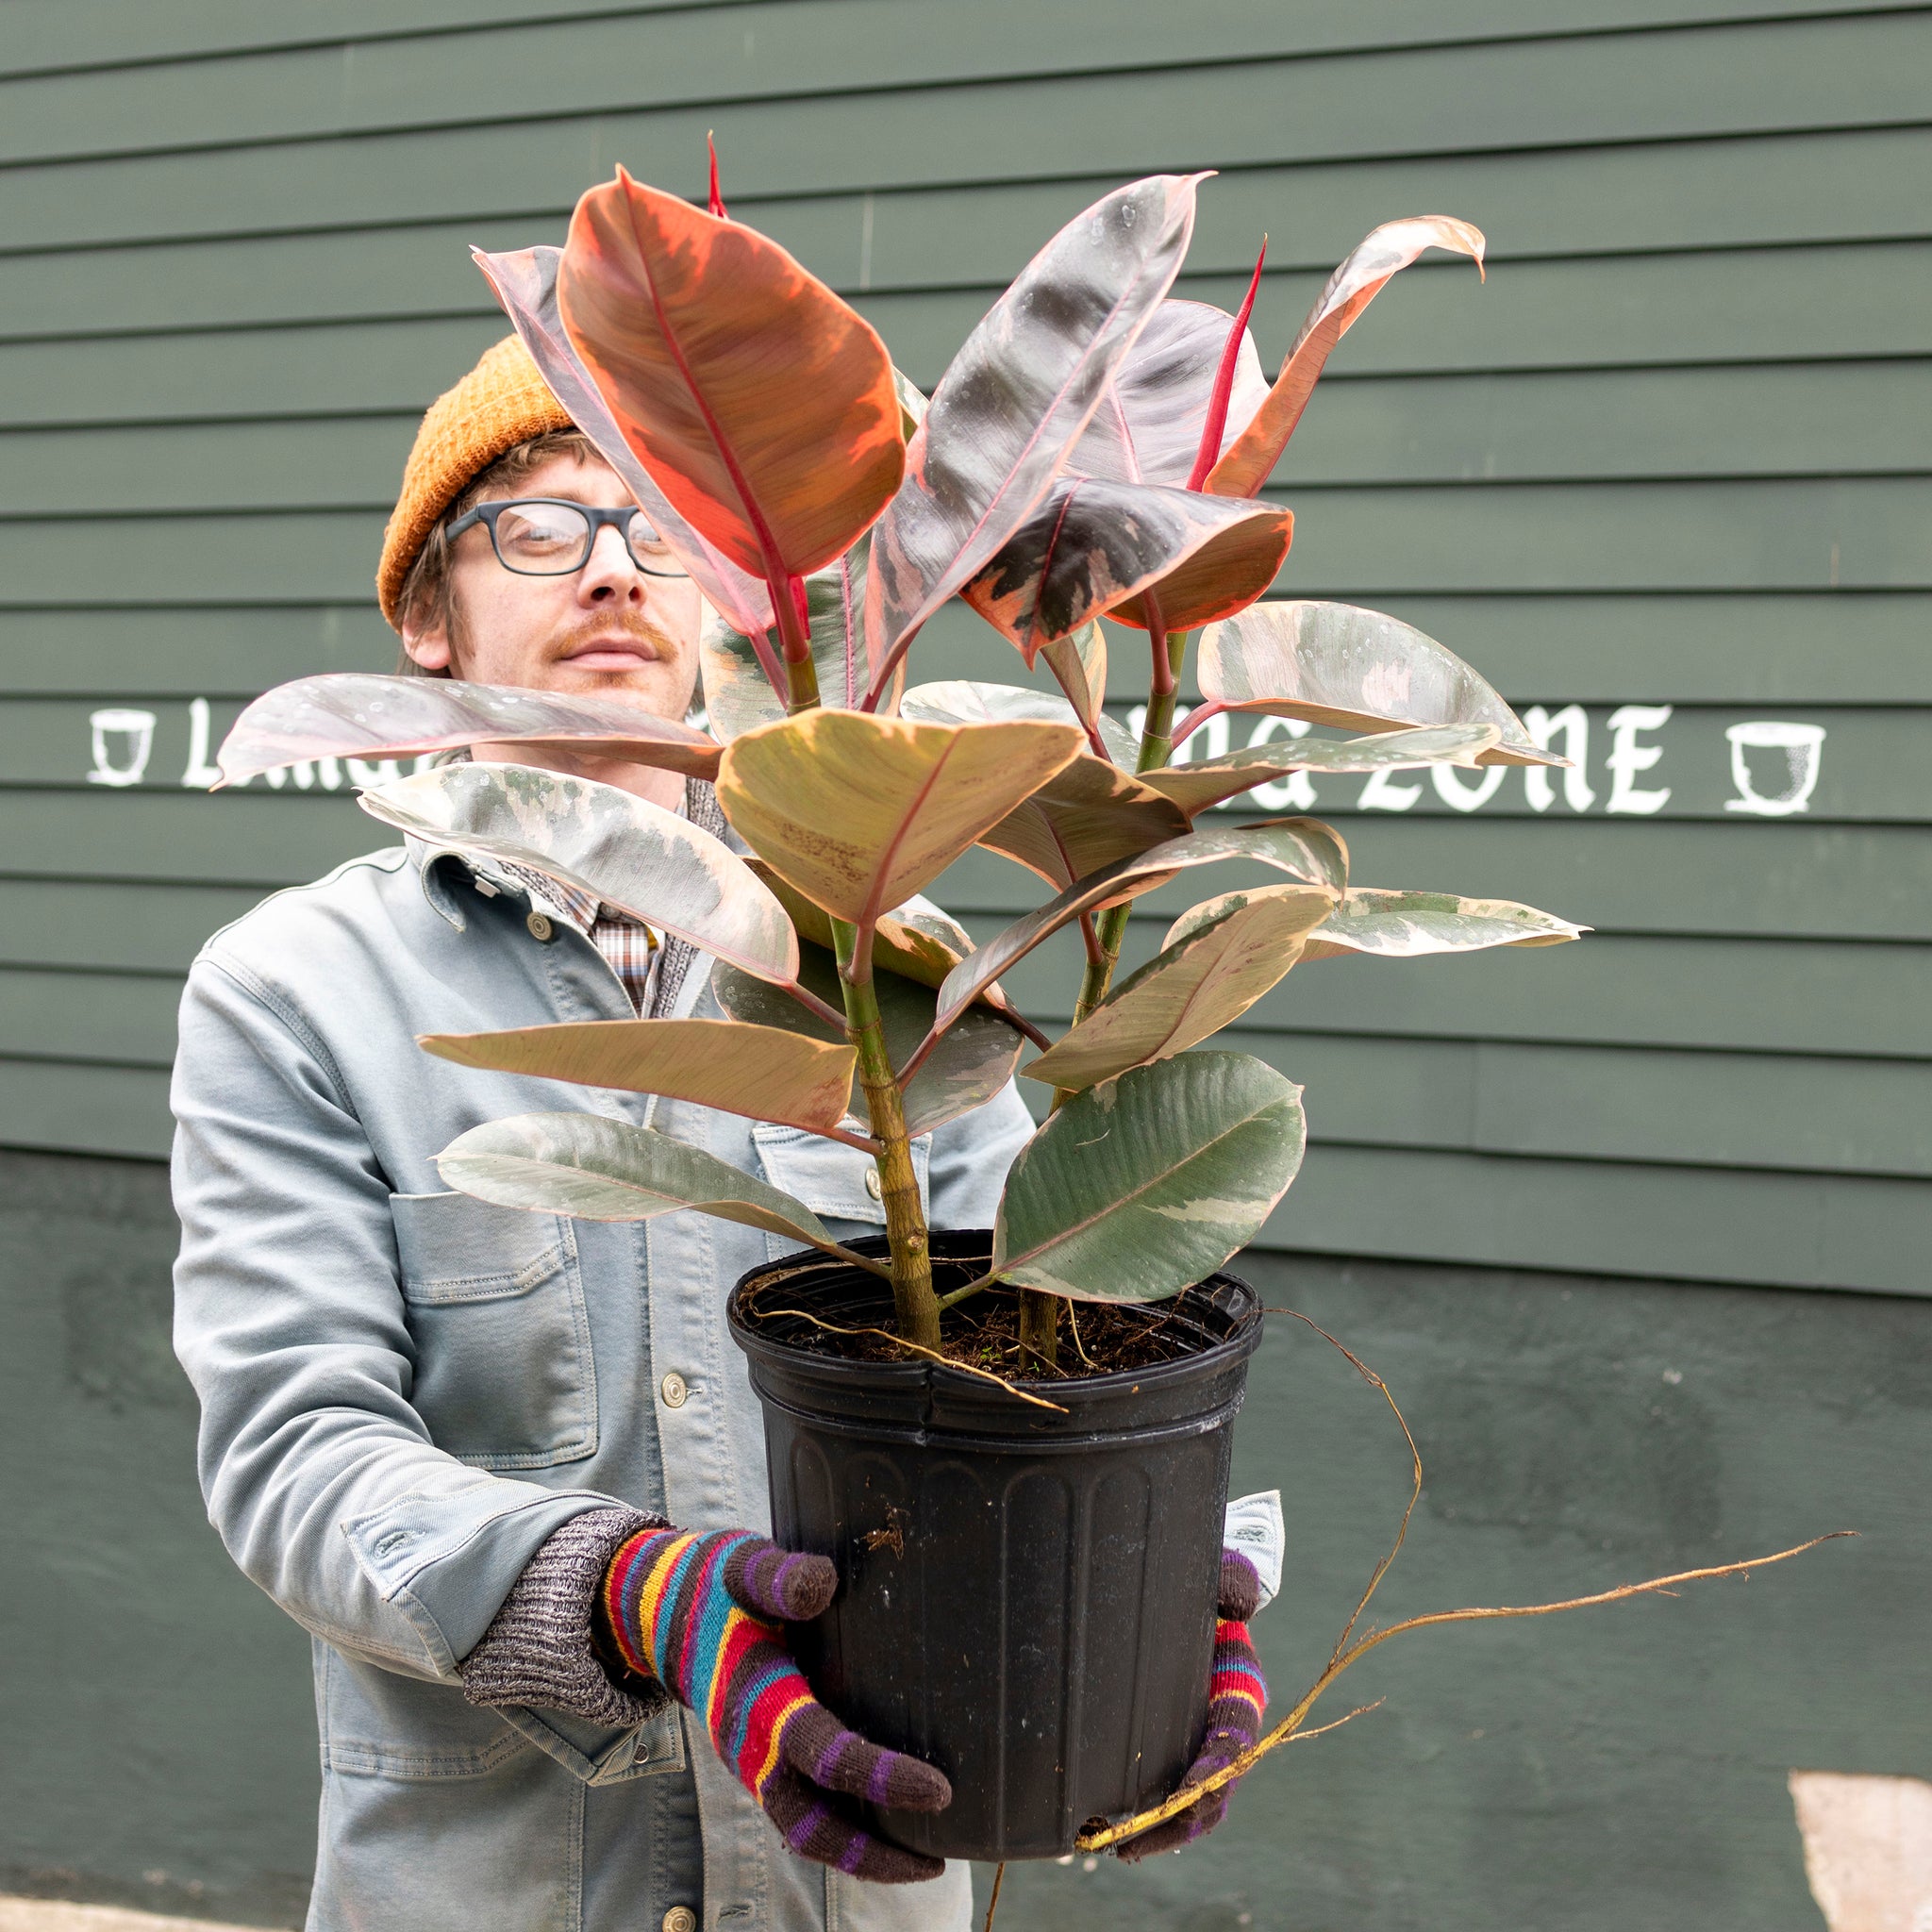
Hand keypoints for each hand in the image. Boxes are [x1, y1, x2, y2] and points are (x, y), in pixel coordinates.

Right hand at [601, 1527, 949, 1882]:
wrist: (660, 1614)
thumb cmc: (716, 1587)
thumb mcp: (745, 1568)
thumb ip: (780, 1577)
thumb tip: (823, 1582)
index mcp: (757, 1701)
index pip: (824, 1753)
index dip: (880, 1776)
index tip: (939, 1790)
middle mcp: (752, 1747)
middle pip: (810, 1826)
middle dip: (870, 1855)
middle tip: (935, 1867)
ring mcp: (753, 1761)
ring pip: (804, 1829)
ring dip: (858, 1853)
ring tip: (922, 1860)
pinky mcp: (759, 1761)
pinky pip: (800, 1811)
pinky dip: (841, 1828)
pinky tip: (885, 1822)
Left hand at [1115, 1548, 1266, 1860]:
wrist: (1200, 1591)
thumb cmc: (1209, 1584)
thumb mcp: (1223, 1574)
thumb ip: (1231, 1582)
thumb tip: (1236, 1603)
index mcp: (1242, 1692)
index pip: (1234, 1744)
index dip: (1214, 1770)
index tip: (1185, 1791)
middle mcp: (1226, 1726)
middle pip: (1215, 1792)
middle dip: (1180, 1821)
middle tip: (1133, 1842)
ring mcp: (1201, 1740)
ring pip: (1191, 1804)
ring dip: (1159, 1831)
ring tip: (1114, 1847)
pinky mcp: (1175, 1744)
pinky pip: (1167, 1791)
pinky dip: (1147, 1817)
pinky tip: (1107, 1829)